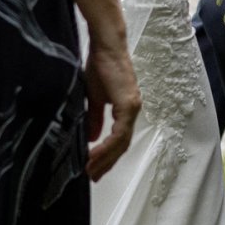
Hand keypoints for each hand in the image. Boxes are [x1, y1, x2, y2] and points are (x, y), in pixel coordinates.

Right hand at [83, 40, 141, 180]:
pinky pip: (119, 132)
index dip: (108, 156)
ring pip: (122, 141)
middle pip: (122, 145)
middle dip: (107, 163)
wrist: (105, 47)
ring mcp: (132, 107)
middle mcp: (132, 110)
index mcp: (125, 109)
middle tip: (93, 176)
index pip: (119, 139)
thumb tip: (92, 138)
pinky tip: (95, 153)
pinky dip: (108, 145)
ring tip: (91, 169)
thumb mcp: (94, 98)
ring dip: (106, 158)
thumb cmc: (100, 67)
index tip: (94, 169)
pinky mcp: (128, 104)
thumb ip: (95, 118)